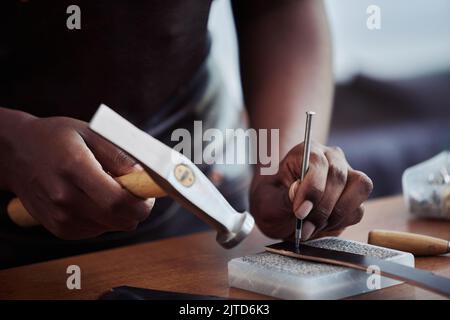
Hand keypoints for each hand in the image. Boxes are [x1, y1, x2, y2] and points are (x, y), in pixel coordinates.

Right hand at [4, 115, 153, 239]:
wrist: (15, 154)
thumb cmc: (57, 138)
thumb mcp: (90, 132)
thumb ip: (119, 154)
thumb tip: (144, 176)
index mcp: (74, 168)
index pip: (117, 200)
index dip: (142, 202)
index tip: (149, 194)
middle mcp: (64, 197)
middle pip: (118, 219)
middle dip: (137, 209)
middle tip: (135, 191)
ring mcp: (59, 217)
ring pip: (111, 227)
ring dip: (120, 213)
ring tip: (106, 189)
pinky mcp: (59, 229)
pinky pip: (97, 231)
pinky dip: (104, 219)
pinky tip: (93, 199)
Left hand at [250, 141, 372, 239]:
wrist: (280, 213)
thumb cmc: (272, 201)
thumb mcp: (268, 201)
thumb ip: (284, 197)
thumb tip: (300, 196)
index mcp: (306, 152)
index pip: (317, 163)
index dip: (312, 189)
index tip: (300, 212)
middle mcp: (331, 158)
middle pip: (338, 176)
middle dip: (321, 207)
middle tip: (304, 227)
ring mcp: (347, 175)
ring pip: (358, 189)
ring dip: (335, 215)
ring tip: (312, 228)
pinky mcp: (355, 196)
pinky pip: (358, 209)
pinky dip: (341, 222)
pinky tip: (322, 227)